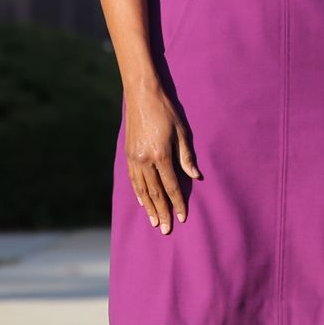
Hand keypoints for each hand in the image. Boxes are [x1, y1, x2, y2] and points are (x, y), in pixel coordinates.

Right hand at [123, 83, 199, 234]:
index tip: (182, 218)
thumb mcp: (181, 131)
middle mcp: (144, 160)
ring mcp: (134, 158)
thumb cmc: (165, 111)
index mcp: (160, 155)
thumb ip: (186, 156)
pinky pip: (133, 179)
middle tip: (166, 229)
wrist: (141, 95)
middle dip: (162, 212)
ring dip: (149, 207)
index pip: (171, 186)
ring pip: (142, 189)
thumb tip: (195, 176)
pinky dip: (138, 193)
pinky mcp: (128, 154)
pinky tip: (143, 202)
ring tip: (155, 221)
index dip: (178, 203)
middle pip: (155, 192)